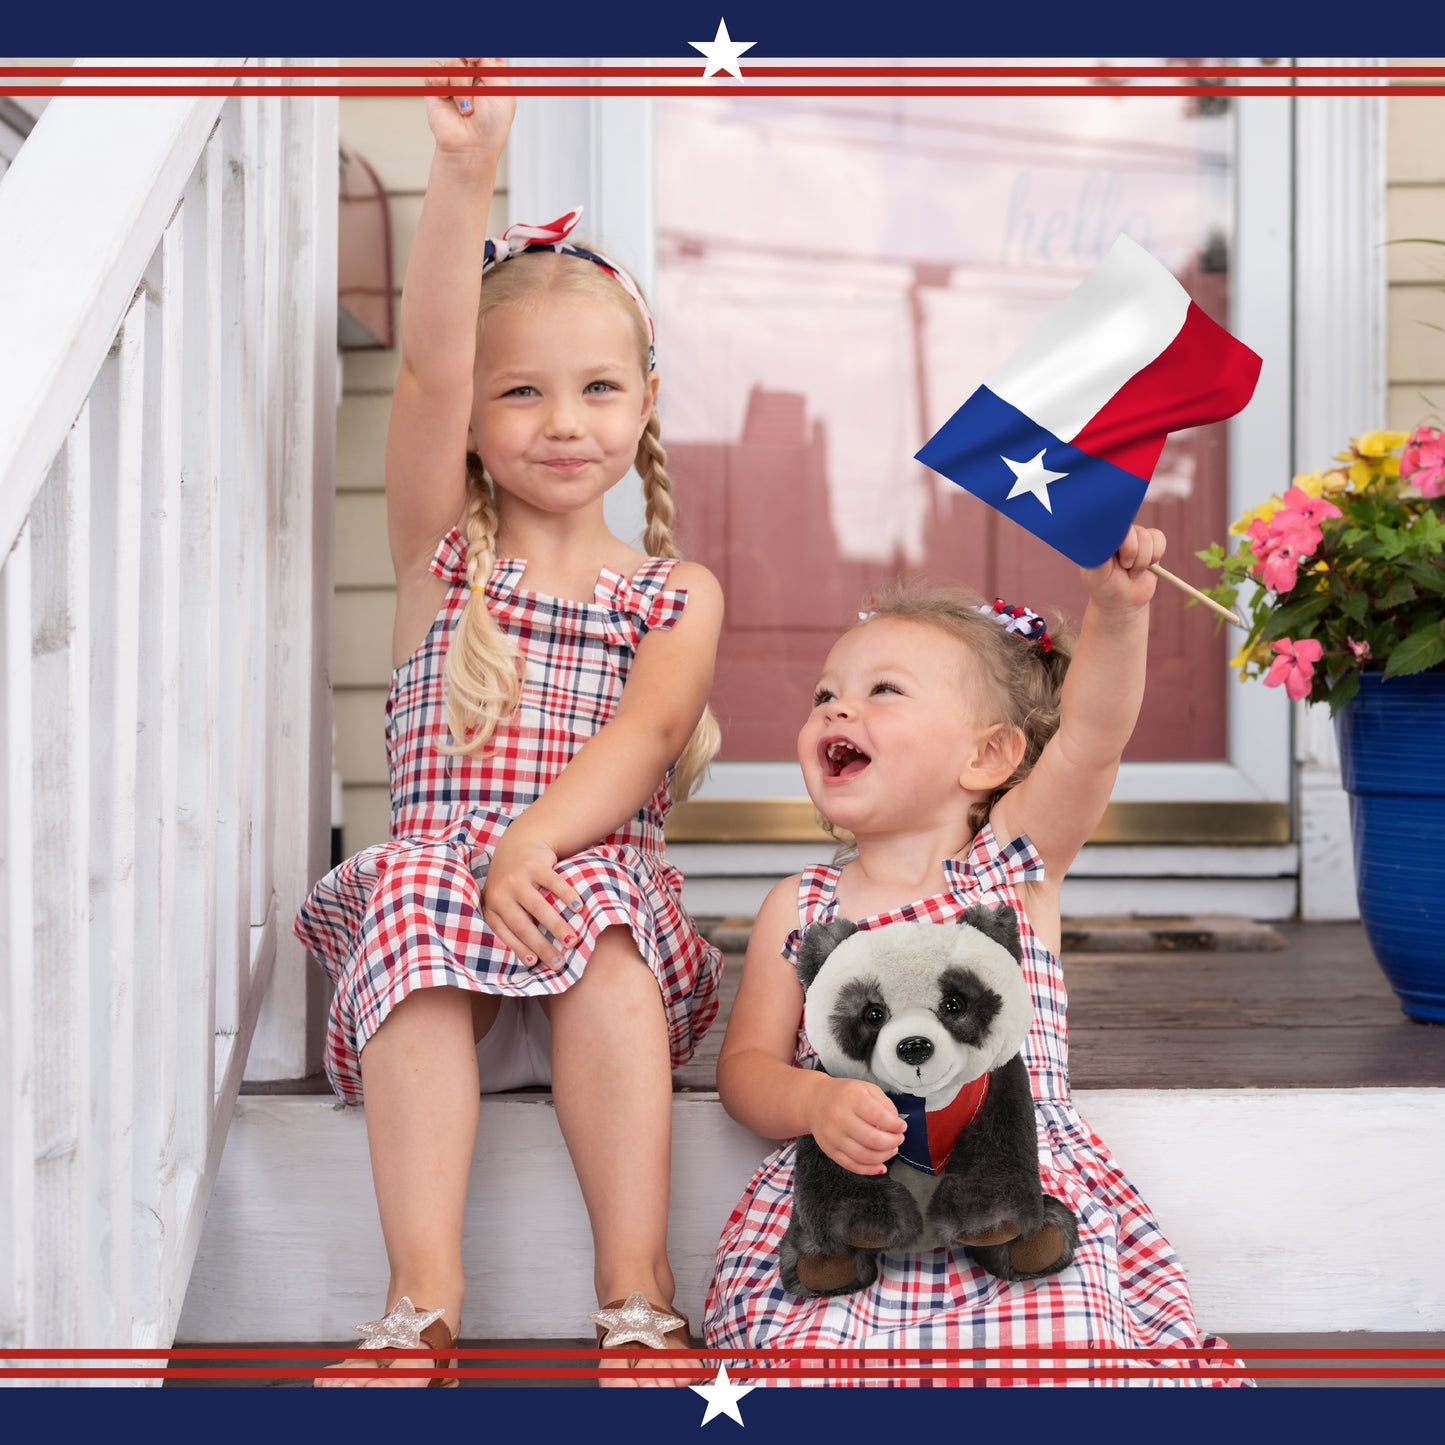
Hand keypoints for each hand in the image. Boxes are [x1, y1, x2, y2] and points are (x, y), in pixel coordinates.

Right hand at [424, 57, 514, 157]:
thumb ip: (493, 67)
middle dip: (472, 57)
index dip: (485, 49)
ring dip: (461, 86)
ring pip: (454, 62)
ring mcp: (454, 78)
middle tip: (473, 66)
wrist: (470, 148)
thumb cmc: (491, 127)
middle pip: (469, 50)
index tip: (482, 57)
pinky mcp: (436, 85)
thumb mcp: (504, 94)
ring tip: (466, 108)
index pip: (489, 50)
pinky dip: (440, 80)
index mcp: (493, 72)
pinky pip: (434, 68)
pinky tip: (446, 95)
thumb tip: (477, 52)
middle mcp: (474, 72)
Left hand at [482, 828, 582, 968]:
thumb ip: (511, 922)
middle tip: (559, 962)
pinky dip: (567, 896)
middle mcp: (500, 893)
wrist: (518, 843)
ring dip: (557, 925)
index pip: (505, 933)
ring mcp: (517, 878)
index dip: (519, 949)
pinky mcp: (534, 865)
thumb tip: (531, 961)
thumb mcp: (504, 901)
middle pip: (522, 925)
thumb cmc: (514, 883)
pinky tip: (579, 908)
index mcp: (492, 906)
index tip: (534, 964)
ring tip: (572, 940)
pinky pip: (553, 883)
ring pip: (538, 906)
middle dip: (542, 945)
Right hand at [808, 1077, 906, 1175]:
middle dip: (892, 1142)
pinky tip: (881, 1166)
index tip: (902, 1126)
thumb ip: (884, 1104)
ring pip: (863, 1155)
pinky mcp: (829, 1150)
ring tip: (892, 1149)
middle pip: (871, 1138)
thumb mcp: (866, 1089)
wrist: (814, 1102)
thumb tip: (896, 1125)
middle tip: (899, 1139)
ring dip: (884, 1156)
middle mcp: (840, 1118)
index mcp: (851, 1099)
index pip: (877, 1116)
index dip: (894, 1125)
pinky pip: (852, 1165)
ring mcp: (833, 1136)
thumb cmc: (845, 1095)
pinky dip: (870, 1170)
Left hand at [1080, 523, 1166, 610]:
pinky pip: (1159, 538)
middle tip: (1124, 566)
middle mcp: (1117, 533)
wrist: (1123, 601)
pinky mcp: (1150, 542)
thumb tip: (1107, 536)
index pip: (1112, 524)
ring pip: (1147, 537)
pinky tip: (1146, 566)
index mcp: (1101, 536)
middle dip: (1131, 552)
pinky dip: (1155, 555)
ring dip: (1142, 560)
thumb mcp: (1097, 574)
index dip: (1121, 540)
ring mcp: (1134, 536)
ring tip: (1132, 571)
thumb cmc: (1105, 587)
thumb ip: (1100, 555)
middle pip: (1132, 530)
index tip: (1119, 558)